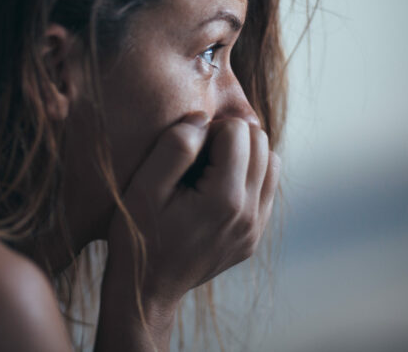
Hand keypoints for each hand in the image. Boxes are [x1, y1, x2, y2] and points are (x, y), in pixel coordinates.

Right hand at [104, 113, 279, 313]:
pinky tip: (214, 188)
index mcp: (224, 200)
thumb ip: (175, 147)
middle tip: (194, 157)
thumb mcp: (145, 188)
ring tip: (206, 170)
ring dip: (242, 155)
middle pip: (260, 142)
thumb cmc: (138, 235)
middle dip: (228, 137)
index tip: (183, 150)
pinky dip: (245, 177)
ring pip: (270, 163)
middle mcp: (249, 215)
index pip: (238, 131)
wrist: (146, 289)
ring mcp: (255, 229)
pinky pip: (265, 189)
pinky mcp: (253, 238)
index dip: (208, 129)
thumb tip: (202, 118)